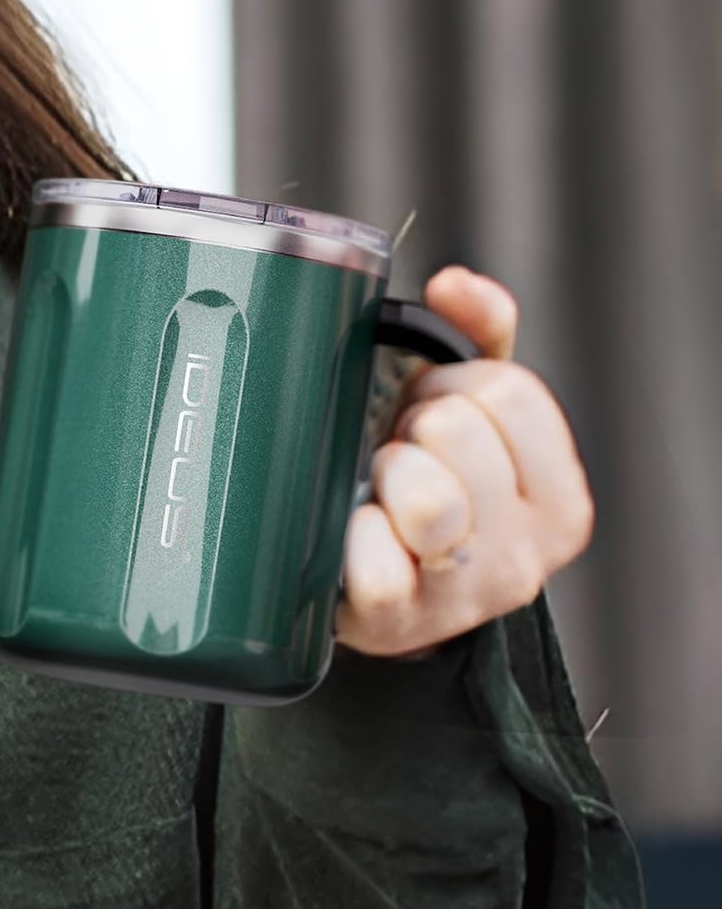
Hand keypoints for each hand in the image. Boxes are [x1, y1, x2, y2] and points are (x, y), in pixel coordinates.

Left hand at [334, 266, 594, 658]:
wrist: (375, 597)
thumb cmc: (423, 487)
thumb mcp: (465, 413)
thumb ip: (478, 338)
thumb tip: (458, 284)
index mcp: (558, 501)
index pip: (510, 392)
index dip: (452, 384)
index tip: (432, 410)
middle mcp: (525, 555)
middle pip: (461, 431)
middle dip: (413, 425)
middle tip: (398, 452)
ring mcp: (463, 596)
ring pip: (429, 497)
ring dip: (386, 473)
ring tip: (377, 489)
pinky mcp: (395, 624)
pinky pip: (376, 565)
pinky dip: (353, 539)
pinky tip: (350, 534)